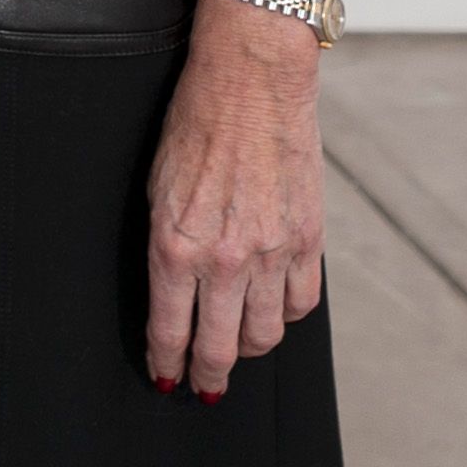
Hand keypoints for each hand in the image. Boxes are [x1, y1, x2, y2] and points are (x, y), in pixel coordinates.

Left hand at [143, 2, 326, 398]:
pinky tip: (272, 307)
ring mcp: (272, 252)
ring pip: (263, 334)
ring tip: (237, 345)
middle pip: (219, 348)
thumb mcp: (158, 187)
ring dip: (247, 348)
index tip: (167, 375)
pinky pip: (301, 302)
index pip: (170, 331)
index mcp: (176, 245)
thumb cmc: (196, 123)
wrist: (252, 81)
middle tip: (204, 386)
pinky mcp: (308, 239)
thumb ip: (168, 247)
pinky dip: (286, 313)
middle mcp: (224, 259)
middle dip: (208, 375)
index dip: (167, 363)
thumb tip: (174, 295)